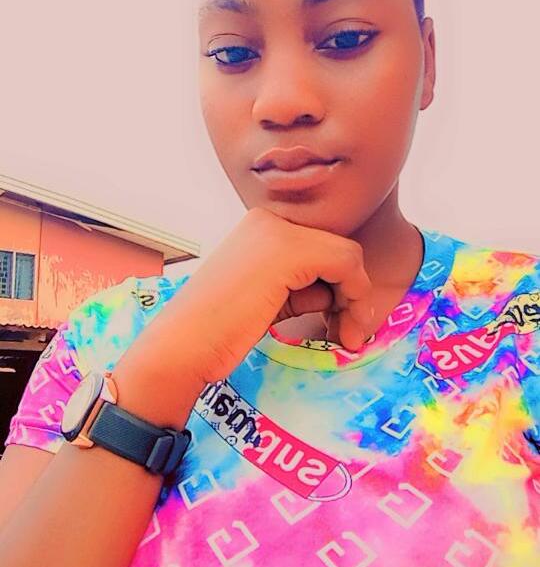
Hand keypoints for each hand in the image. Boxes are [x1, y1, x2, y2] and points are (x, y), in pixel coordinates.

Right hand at [123, 207, 373, 384]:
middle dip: (351, 293)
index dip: (338, 286)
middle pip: (338, 249)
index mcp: (261, 227)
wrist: (185, 345)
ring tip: (347, 337)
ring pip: (348, 256)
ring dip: (356, 300)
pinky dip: (355, 298)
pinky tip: (341, 328)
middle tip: (348, 334)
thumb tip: (338, 291)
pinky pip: (347, 264)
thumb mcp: (268, 297)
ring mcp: (278, 231)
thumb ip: (299, 286)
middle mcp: (270, 220)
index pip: (320, 247)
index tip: (338, 324)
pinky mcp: (289, 250)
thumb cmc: (219, 331)